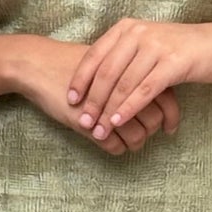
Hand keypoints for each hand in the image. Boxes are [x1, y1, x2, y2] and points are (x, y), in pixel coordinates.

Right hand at [10, 36, 181, 154]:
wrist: (40, 64)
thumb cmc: (75, 63)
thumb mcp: (108, 63)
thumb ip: (133, 76)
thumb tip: (157, 93)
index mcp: (133, 71)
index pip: (167, 99)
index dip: (171, 117)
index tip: (170, 128)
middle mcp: (124, 90)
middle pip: (154, 120)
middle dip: (152, 132)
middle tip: (145, 134)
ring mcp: (106, 108)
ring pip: (136, 136)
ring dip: (134, 143)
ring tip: (128, 142)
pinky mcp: (88, 124)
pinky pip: (113, 146)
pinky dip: (116, 148)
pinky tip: (109, 142)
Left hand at [67, 19, 211, 141]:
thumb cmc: (176, 48)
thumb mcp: (144, 45)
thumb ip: (121, 57)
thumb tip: (93, 82)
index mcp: (125, 29)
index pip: (95, 55)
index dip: (80, 80)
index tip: (71, 100)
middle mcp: (137, 34)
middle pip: (106, 72)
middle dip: (92, 101)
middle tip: (84, 121)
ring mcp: (155, 47)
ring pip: (124, 84)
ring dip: (109, 110)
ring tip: (99, 129)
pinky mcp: (172, 63)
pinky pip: (144, 90)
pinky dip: (129, 108)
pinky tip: (119, 122)